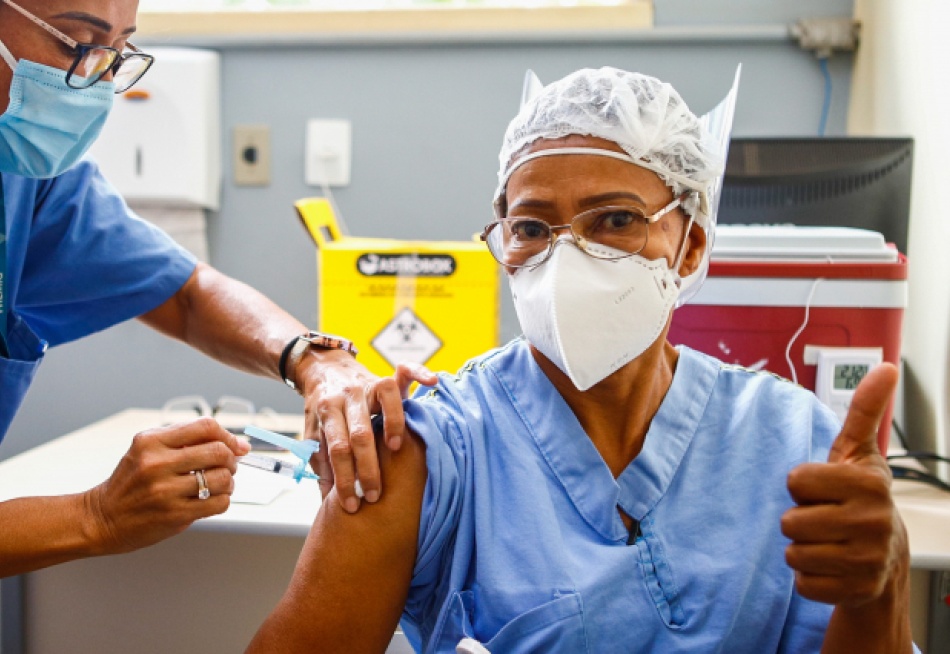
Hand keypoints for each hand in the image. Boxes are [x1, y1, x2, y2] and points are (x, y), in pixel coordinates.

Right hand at [84, 417, 250, 554]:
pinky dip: (222, 500)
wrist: (102, 518)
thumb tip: (238, 444)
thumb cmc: (131, 482)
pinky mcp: (174, 515)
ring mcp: (165, 491)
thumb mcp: (148, 450)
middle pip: (218, 452)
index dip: (228, 436)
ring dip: (228, 482)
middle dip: (231, 459)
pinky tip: (211, 499)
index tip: (237, 446)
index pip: (206, 427)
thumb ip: (187, 440)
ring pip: (222, 478)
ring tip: (218, 484)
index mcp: (151, 441)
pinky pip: (218, 503)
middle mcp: (157, 463)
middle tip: (228, 466)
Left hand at [296, 351, 436, 512]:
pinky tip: (432, 383)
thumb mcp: (314, 436)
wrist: (323, 370)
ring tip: (396, 448)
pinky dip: (420, 373)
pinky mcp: (384, 377)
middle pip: (360, 432)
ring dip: (393, 424)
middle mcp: (348, 396)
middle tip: (373, 495)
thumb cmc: (322, 411)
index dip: (343, 479)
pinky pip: (405, 370)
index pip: (336, 449)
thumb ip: (321, 463)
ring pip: (384, 398)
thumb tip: (328, 499)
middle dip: (368, 468)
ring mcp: (368, 384)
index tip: (350, 504)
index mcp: (327, 411)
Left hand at [781, 363, 908, 606]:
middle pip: (790, 521)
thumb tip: (886, 367)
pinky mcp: (857, 590)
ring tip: (827, 541)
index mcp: (868, 483)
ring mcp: (868, 560)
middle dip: (799, 520)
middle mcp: (873, 521)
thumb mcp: (859, 452)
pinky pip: (803, 583)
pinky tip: (830, 567)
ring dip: (801, 548)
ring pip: (794, 553)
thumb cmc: (860, 497)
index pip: (795, 481)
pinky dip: (808, 577)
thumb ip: (865, 410)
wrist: (885, 557)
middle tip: (824, 518)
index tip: (823, 490)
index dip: (801, 485)